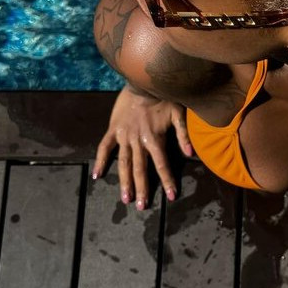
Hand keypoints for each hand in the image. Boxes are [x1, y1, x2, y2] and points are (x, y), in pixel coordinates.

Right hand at [92, 85, 193, 208]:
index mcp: (154, 138)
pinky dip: (101, 161)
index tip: (171, 196)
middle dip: (142, 188)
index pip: (162, 164)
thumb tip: (190, 154)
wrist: (142, 81)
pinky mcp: (113, 130)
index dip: (167, 181)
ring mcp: (123, 136)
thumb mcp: (178, 113)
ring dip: (124, 181)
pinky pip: (105, 147)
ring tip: (125, 199)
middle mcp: (138, 140)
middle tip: (141, 206)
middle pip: (140, 169)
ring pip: (124, 163)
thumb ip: (183, 135)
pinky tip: (97, 175)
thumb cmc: (163, 97)